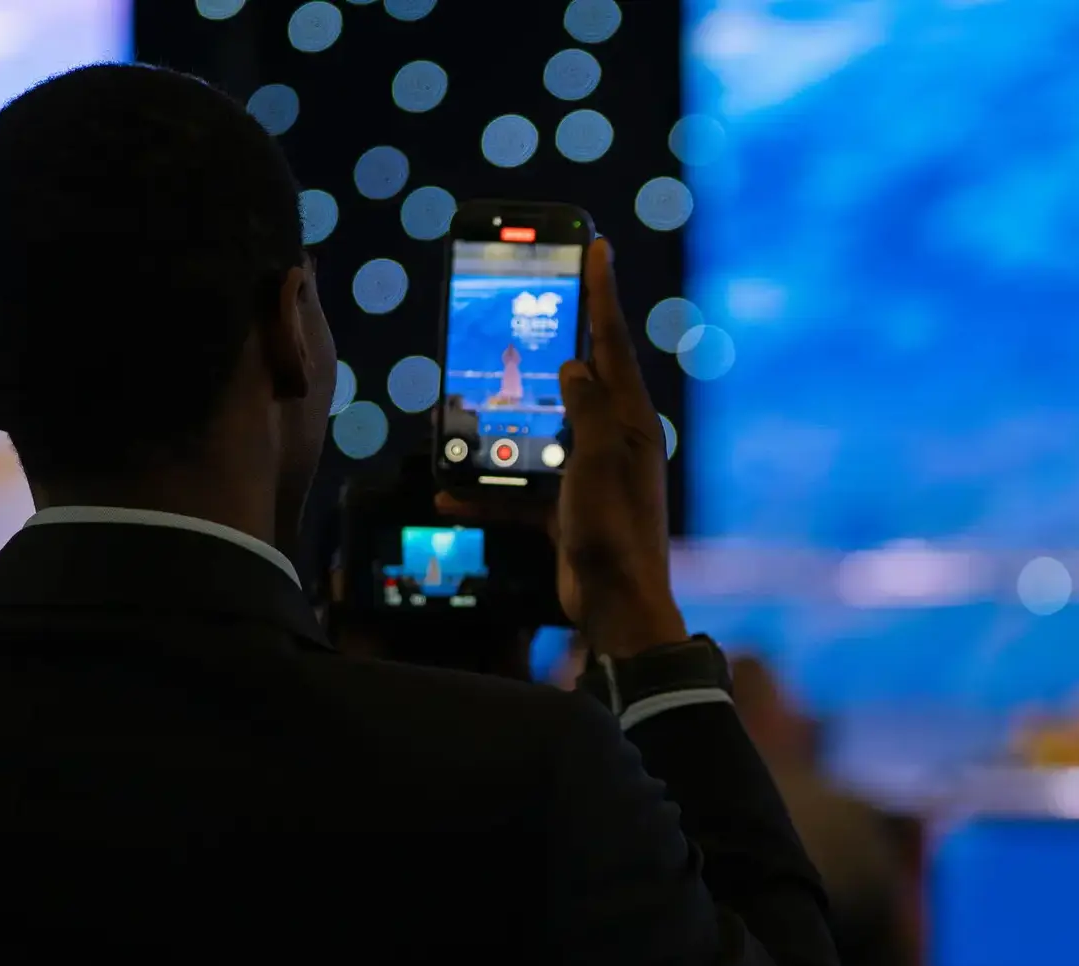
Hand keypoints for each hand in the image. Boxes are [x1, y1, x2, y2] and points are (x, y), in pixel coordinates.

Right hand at [439, 239, 686, 656]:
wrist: (615, 605)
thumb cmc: (615, 530)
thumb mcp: (601, 460)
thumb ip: (587, 408)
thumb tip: (574, 364)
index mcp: (629, 421)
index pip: (611, 343)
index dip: (602, 292)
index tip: (596, 246)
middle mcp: (612, 440)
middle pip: (577, 378)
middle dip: (551, 343)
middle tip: (528, 300)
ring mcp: (587, 474)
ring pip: (540, 430)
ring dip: (505, 420)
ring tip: (473, 395)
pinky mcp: (564, 509)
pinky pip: (519, 488)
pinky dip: (487, 488)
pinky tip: (450, 490)